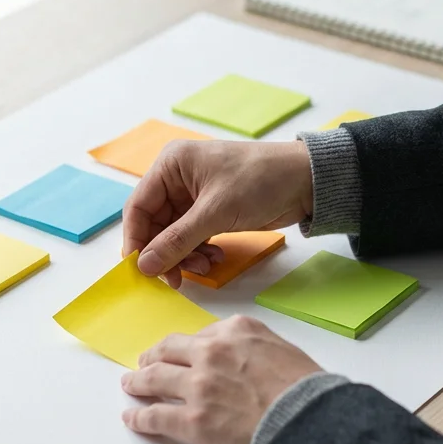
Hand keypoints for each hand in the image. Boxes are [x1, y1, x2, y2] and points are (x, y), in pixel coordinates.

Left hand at [121, 315, 321, 443]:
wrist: (307, 421)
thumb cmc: (307, 391)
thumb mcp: (284, 351)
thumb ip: (257, 348)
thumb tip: (246, 360)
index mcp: (236, 332)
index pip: (201, 336)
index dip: (187, 346)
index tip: (181, 352)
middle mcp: (211, 353)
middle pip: (169, 351)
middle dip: (154, 356)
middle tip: (145, 363)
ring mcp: (197, 386)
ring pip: (154, 378)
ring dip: (138, 382)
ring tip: (130, 385)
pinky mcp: (190, 420)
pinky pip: (155, 417)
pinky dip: (140, 419)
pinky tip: (132, 420)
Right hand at [123, 140, 312, 287]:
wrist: (306, 180)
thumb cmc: (260, 181)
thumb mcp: (215, 212)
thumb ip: (177, 241)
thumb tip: (145, 265)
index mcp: (171, 164)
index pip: (138, 206)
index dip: (137, 239)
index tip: (142, 269)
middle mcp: (178, 178)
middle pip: (155, 224)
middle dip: (165, 252)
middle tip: (176, 278)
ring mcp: (195, 196)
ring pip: (174, 234)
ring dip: (185, 254)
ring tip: (204, 266)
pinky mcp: (212, 211)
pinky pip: (193, 236)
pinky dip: (199, 250)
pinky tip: (214, 258)